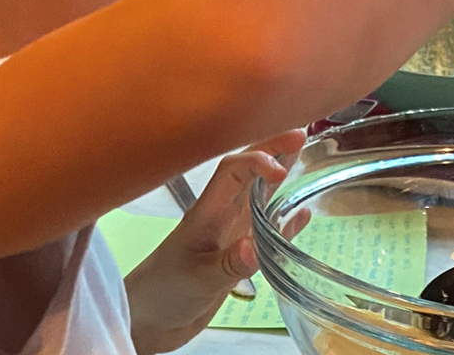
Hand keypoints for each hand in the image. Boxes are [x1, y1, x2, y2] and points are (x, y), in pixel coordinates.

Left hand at [123, 131, 307, 354]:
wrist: (149, 320)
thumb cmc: (162, 293)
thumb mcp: (195, 280)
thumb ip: (226, 266)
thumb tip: (254, 247)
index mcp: (205, 213)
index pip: (231, 172)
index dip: (255, 161)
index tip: (279, 170)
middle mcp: (219, 218)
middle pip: (248, 174)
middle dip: (271, 151)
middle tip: (301, 133)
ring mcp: (228, 236)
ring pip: (258, 198)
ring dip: (279, 178)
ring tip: (305, 157)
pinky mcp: (236, 257)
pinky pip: (265, 233)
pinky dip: (284, 222)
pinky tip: (301, 215)